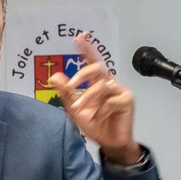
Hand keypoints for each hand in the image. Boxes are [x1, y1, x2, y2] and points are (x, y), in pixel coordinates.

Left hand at [49, 37, 140, 165]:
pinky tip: (99, 118)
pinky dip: (101, 111)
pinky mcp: (127, 100)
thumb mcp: (75, 109)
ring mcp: (120, 91)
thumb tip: (54, 76)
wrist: (108, 143)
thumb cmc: (95, 124)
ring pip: (101, 86)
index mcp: (97, 83)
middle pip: (97, 68)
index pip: (91, 61)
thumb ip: (66, 93)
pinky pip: (110, 101)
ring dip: (87, 98)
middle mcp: (109, 83)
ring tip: (80, 109)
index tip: (79, 36)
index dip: (86, 48)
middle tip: (70, 87)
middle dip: (81, 76)